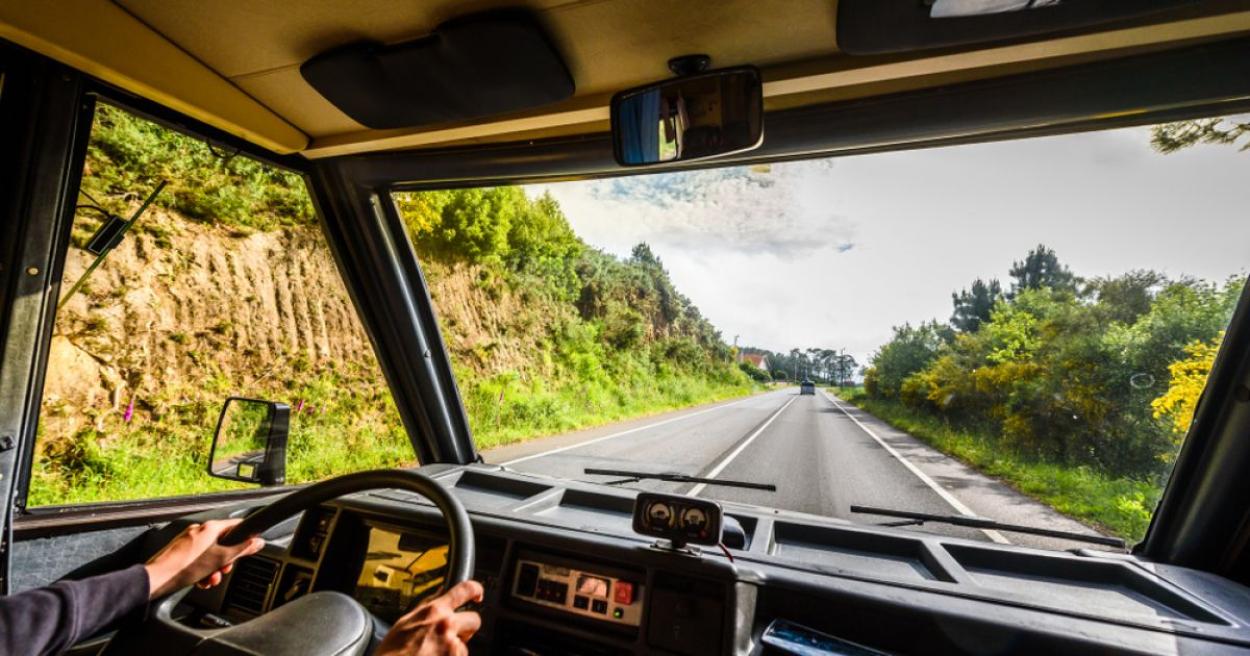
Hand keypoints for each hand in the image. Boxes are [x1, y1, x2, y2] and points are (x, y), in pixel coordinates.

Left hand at [144, 518, 264, 598]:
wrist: (158, 578)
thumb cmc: (186, 567)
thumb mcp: (221, 559)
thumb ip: (242, 549)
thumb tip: (258, 542)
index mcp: (210, 527)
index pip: (237, 525)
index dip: (246, 537)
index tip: (250, 547)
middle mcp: (199, 530)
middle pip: (223, 542)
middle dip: (225, 560)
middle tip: (223, 570)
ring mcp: (188, 541)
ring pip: (210, 553)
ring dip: (214, 568)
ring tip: (209, 580)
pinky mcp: (180, 552)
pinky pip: (198, 558)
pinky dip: (202, 569)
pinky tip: (200, 580)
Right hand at [375, 580, 483, 655]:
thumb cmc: (392, 652)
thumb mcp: (405, 622)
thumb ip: (426, 607)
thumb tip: (439, 595)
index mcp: (434, 611)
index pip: (465, 590)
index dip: (475, 589)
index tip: (477, 593)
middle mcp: (447, 626)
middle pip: (474, 620)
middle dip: (466, 626)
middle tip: (452, 634)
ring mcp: (453, 646)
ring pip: (465, 644)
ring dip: (455, 648)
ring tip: (435, 652)